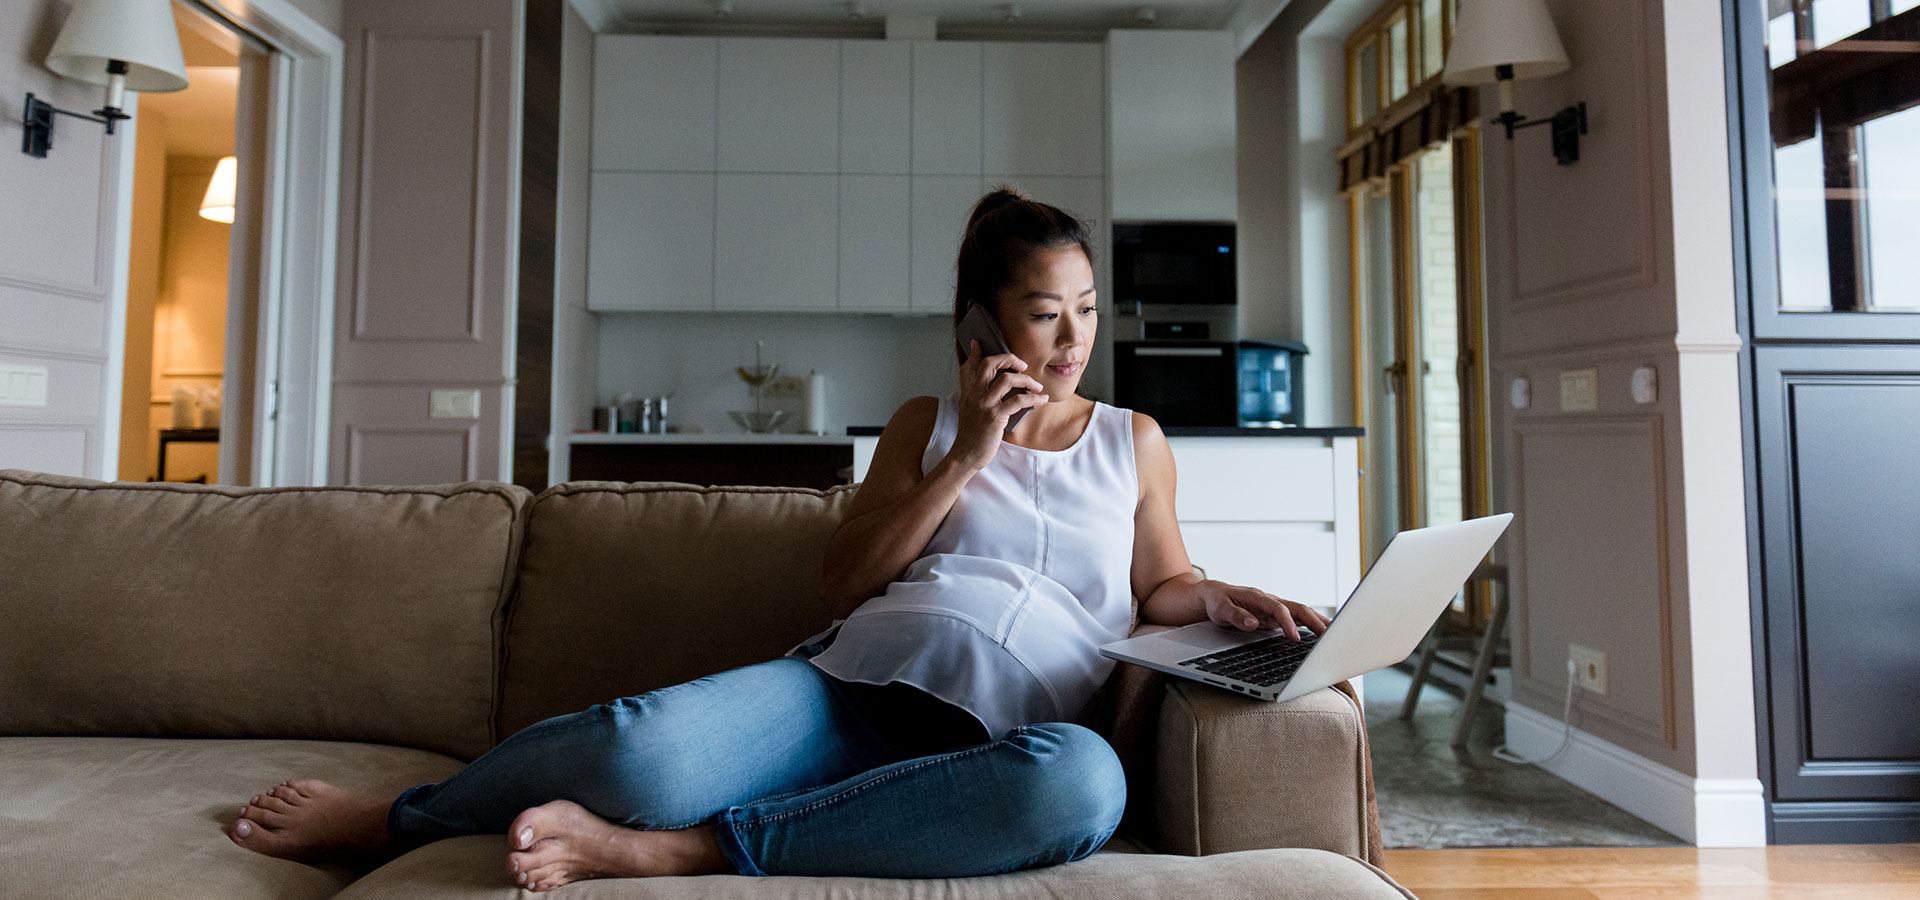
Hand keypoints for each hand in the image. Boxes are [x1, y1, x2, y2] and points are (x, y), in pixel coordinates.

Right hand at [946, 338, 1049, 470]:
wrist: (965, 455)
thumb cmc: (971, 434)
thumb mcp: (969, 411)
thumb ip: (977, 396)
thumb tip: (992, 387)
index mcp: (967, 392)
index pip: (969, 365)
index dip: (975, 352)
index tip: (978, 342)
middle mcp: (974, 394)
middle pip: (990, 364)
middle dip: (1009, 359)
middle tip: (1022, 365)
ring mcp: (984, 404)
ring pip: (1008, 379)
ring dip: (1027, 380)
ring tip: (1036, 386)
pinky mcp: (995, 417)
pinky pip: (1019, 401)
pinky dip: (1034, 399)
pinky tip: (1041, 400)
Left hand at [1199, 580, 1330, 640]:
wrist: (1212, 595)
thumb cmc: (1215, 601)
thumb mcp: (1218, 608)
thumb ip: (1235, 615)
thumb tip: (1252, 623)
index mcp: (1258, 597)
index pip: (1279, 609)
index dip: (1288, 624)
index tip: (1295, 638)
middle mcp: (1270, 601)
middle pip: (1298, 608)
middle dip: (1314, 621)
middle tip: (1329, 637)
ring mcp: (1275, 608)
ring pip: (1302, 612)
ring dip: (1318, 622)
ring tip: (1337, 634)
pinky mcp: (1275, 616)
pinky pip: (1297, 619)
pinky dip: (1311, 625)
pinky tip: (1322, 635)